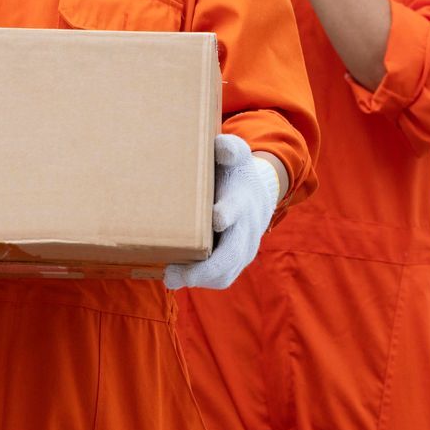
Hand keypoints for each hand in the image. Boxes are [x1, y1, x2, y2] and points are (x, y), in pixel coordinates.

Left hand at [165, 134, 281, 290]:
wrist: (258, 193)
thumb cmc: (234, 172)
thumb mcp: (235, 154)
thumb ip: (229, 149)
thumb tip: (220, 149)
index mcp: (242, 199)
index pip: (236, 209)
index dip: (226, 214)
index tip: (213, 218)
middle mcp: (247, 228)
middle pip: (232, 254)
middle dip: (205, 268)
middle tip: (173, 273)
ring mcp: (245, 247)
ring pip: (227, 273)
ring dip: (200, 279)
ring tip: (171, 276)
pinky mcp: (238, 261)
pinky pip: (223, 278)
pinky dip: (203, 281)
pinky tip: (180, 277)